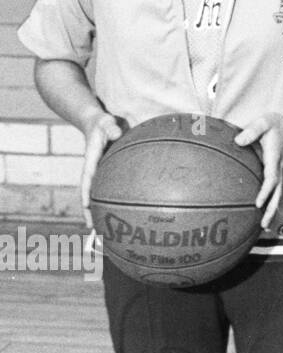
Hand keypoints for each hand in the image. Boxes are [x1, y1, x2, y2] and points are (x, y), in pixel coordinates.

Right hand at [79, 112, 122, 228]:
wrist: (99, 122)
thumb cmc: (103, 122)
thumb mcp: (106, 122)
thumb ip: (111, 128)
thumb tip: (117, 133)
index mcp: (91, 159)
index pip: (87, 179)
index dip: (86, 193)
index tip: (86, 207)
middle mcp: (94, 169)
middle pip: (90, 193)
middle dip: (90, 211)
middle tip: (92, 229)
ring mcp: (101, 172)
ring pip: (100, 194)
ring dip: (101, 210)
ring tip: (104, 230)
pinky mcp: (109, 171)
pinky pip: (111, 188)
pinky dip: (114, 200)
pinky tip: (126, 211)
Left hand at [235, 112, 282, 227]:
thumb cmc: (274, 123)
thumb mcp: (264, 122)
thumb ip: (252, 131)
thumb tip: (238, 141)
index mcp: (274, 158)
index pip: (272, 178)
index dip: (265, 192)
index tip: (258, 203)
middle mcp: (277, 167)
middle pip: (277, 192)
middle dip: (271, 209)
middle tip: (264, 225)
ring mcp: (278, 171)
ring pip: (277, 194)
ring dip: (272, 210)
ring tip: (264, 227)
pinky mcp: (275, 172)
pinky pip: (274, 190)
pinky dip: (271, 203)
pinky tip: (264, 213)